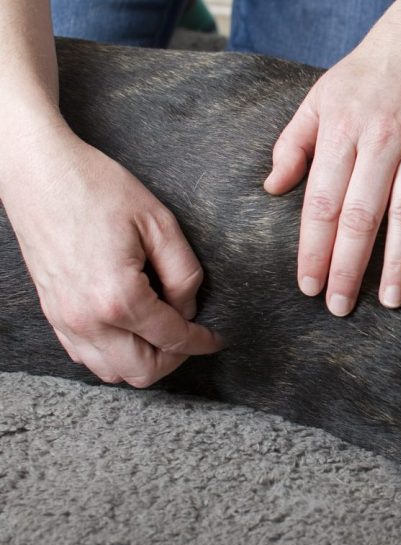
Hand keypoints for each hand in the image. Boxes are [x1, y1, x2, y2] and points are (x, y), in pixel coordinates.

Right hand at [0, 118, 221, 385]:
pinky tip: (130, 327)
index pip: (172, 340)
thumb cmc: (98, 189)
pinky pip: (86, 356)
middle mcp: (87, 319)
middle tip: (190, 334)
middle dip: (174, 358)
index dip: (201, 342)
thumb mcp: (160, 224)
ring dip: (143, 360)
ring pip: (111, 372)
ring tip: (161, 331)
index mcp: (118, 297)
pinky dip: (113, 353)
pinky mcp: (52, 313)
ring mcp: (64, 319)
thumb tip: (188, 308)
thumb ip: (184, 274)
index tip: (215, 339)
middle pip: (142, 372)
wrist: (39, 172)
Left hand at [264, 12, 400, 315]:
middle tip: (341, 307)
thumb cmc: (365, 75)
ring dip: (399, 261)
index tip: (309, 285)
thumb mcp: (319, 98)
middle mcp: (380, 139)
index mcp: (341, 131)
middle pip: (361, 215)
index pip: (322, 202)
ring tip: (391, 300)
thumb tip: (273, 189)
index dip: (314, 248)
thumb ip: (293, 144)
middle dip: (349, 267)